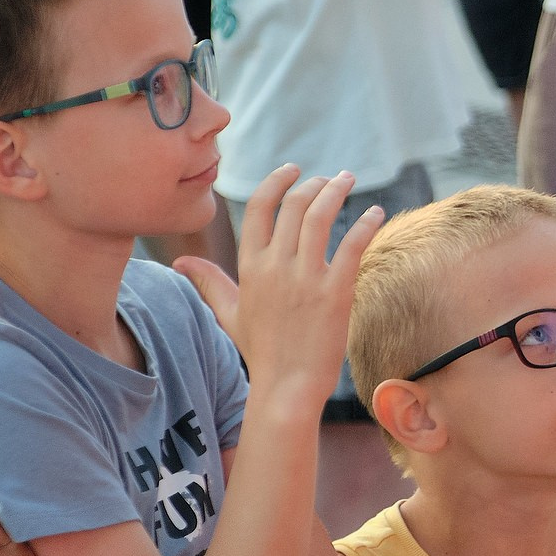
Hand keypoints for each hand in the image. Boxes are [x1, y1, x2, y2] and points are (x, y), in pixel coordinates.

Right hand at [183, 166, 383, 404]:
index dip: (276, 182)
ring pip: (320, 216)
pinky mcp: (335, 292)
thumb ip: (209, 282)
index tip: (292, 170)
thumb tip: (181, 262)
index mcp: (250, 267)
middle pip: (294, 205)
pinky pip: (352, 244)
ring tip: (349, 181)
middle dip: (314, 184)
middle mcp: (275, 267)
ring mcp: (305, 278)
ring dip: (337, 191)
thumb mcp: (229, 312)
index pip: (258, 207)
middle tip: (332, 178)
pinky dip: (365, 223)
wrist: (287, 386)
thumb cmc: (261, 350)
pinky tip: (375, 212)